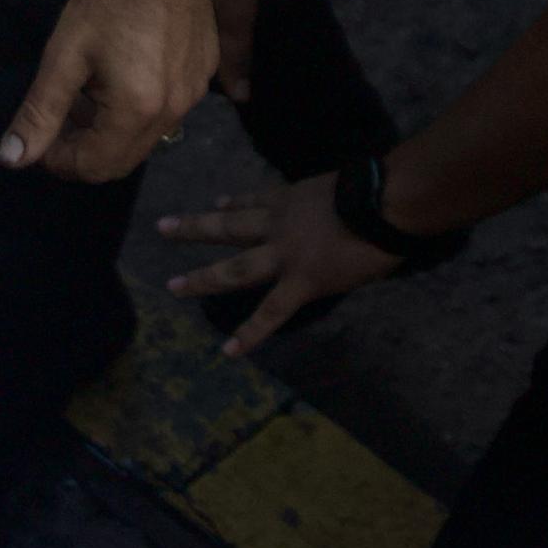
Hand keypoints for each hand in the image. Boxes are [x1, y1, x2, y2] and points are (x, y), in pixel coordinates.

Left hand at [0, 0, 213, 181]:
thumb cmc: (105, 0)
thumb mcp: (63, 57)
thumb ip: (39, 114)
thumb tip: (11, 160)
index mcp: (137, 111)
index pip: (93, 165)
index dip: (59, 161)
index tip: (40, 139)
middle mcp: (175, 109)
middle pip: (123, 159)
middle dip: (85, 150)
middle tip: (59, 121)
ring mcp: (196, 90)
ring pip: (148, 136)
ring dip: (112, 130)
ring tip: (86, 94)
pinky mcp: (206, 69)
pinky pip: (170, 107)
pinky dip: (140, 108)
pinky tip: (121, 72)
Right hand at [155, 173, 399, 354]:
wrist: (382, 202)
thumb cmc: (377, 248)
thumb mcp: (352, 278)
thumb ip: (324, 279)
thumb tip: (311, 274)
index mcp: (303, 280)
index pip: (270, 313)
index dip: (249, 333)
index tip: (227, 351)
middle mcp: (281, 253)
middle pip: (235, 270)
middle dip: (202, 279)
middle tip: (171, 285)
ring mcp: (279, 220)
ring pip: (229, 225)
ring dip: (195, 226)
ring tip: (164, 226)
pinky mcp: (284, 195)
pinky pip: (253, 199)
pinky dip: (235, 200)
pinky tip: (219, 200)